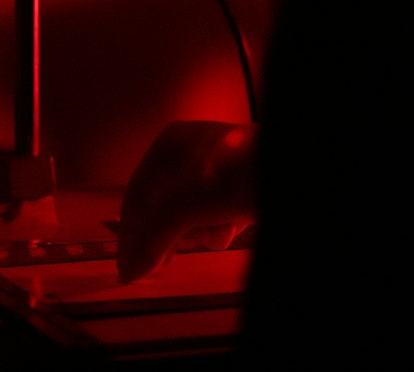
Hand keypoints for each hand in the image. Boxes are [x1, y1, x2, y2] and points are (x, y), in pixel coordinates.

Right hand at [116, 120, 257, 282]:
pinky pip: (214, 215)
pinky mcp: (235, 188)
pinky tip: (227, 232)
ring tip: (208, 237)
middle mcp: (188, 154)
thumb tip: (129, 268)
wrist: (284, 169)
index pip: (136, 195)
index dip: (131, 233)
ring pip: (190, 214)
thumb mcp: (187, 203)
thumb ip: (154, 237)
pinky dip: (217, 228)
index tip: (130, 265)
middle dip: (167, 236)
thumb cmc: (238, 170)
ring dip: (196, 233)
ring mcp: (213, 170)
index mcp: (169, 145)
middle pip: (163, 207)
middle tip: (163, 264)